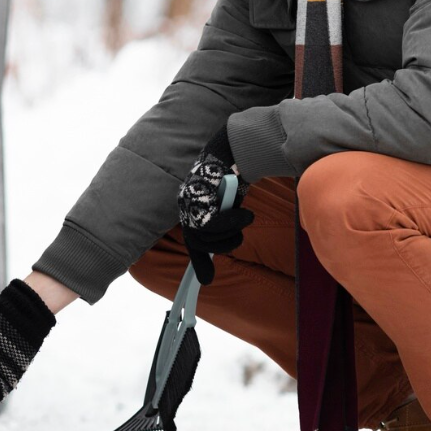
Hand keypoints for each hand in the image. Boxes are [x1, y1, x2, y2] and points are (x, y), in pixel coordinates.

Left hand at [178, 127, 252, 285]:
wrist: (234, 149)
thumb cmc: (232, 178)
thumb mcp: (229, 207)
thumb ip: (225, 227)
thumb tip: (231, 239)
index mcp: (191, 210)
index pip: (193, 242)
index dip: (200, 263)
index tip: (206, 281)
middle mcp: (186, 207)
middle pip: (200, 243)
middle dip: (223, 244)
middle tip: (239, 233)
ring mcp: (190, 202)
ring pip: (207, 235)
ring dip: (231, 230)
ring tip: (245, 217)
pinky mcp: (198, 197)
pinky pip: (214, 223)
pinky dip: (233, 222)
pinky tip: (245, 214)